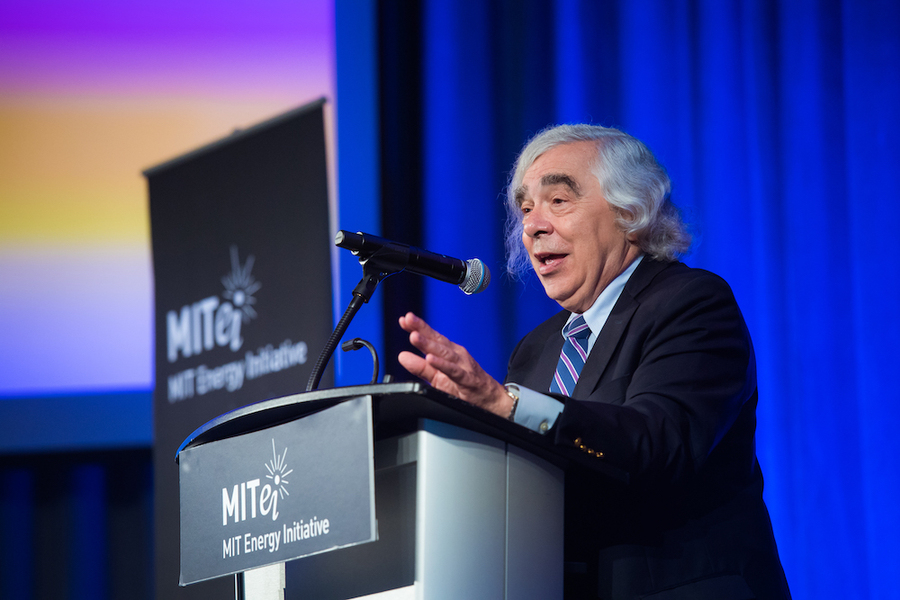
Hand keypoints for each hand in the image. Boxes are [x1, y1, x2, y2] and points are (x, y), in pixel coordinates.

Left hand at [397, 312, 512, 417]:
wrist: (491, 399)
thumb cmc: (465, 387)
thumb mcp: (438, 378)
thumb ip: (421, 367)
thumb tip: (402, 356)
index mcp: (449, 352)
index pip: (431, 337)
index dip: (418, 327)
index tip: (403, 319)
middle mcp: (456, 355)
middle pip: (437, 340)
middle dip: (421, 329)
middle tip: (407, 320)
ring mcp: (463, 365)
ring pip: (444, 353)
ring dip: (429, 345)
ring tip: (414, 337)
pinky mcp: (468, 379)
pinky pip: (453, 371)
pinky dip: (442, 364)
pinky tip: (431, 359)